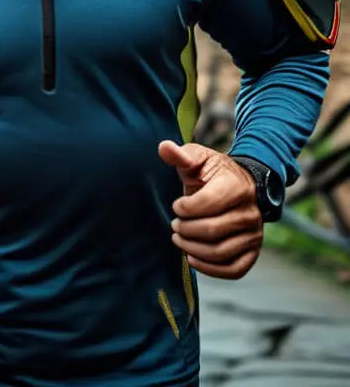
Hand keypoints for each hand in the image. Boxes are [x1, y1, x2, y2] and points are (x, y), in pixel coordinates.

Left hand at [158, 140, 262, 279]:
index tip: (176, 205)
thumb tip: (163, 147)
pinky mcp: (252, 251)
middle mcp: (250, 212)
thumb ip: (180, 155)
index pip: (207, 203)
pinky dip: (211, 269)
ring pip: (220, 252)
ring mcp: (254, 234)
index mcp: (236, 186)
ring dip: (193, 249)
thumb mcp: (197, 158)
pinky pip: (234, 269)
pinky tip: (192, 258)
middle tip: (174, 225)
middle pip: (212, 230)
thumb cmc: (212, 172)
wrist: (238, 185)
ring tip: (179, 239)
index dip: (185, 207)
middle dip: (185, 229)